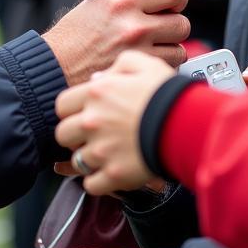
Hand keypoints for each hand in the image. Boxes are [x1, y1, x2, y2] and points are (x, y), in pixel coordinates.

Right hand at [42, 0, 188, 85]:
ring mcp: (137, 51)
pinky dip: (161, 66)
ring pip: (179, 49)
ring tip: (153, 48)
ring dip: (169, 49)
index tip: (172, 4)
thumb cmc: (72, 36)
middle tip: (162, 28)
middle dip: (174, 25)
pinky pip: (166, 68)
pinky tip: (146, 63)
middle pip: (182, 23)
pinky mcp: (137, 73)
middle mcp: (134, 25)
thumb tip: (152, 0)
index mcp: (123, 2)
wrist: (55, 66)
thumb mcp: (95, 5)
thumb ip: (127, 1)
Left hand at [55, 50, 173, 195]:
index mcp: (96, 93)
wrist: (186, 123)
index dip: (70, 110)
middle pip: (62, 135)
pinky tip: (109, 173)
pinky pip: (91, 184)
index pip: (61, 105)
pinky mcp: (114, 175)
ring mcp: (101, 151)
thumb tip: (98, 79)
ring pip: (76, 161)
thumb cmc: (165, 92)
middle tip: (89, 136)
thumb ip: (117, 65)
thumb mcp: (142, 63)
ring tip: (103, 155)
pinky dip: (98, 181)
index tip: (81, 113)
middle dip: (73, 136)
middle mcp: (92, 122)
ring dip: (87, 159)